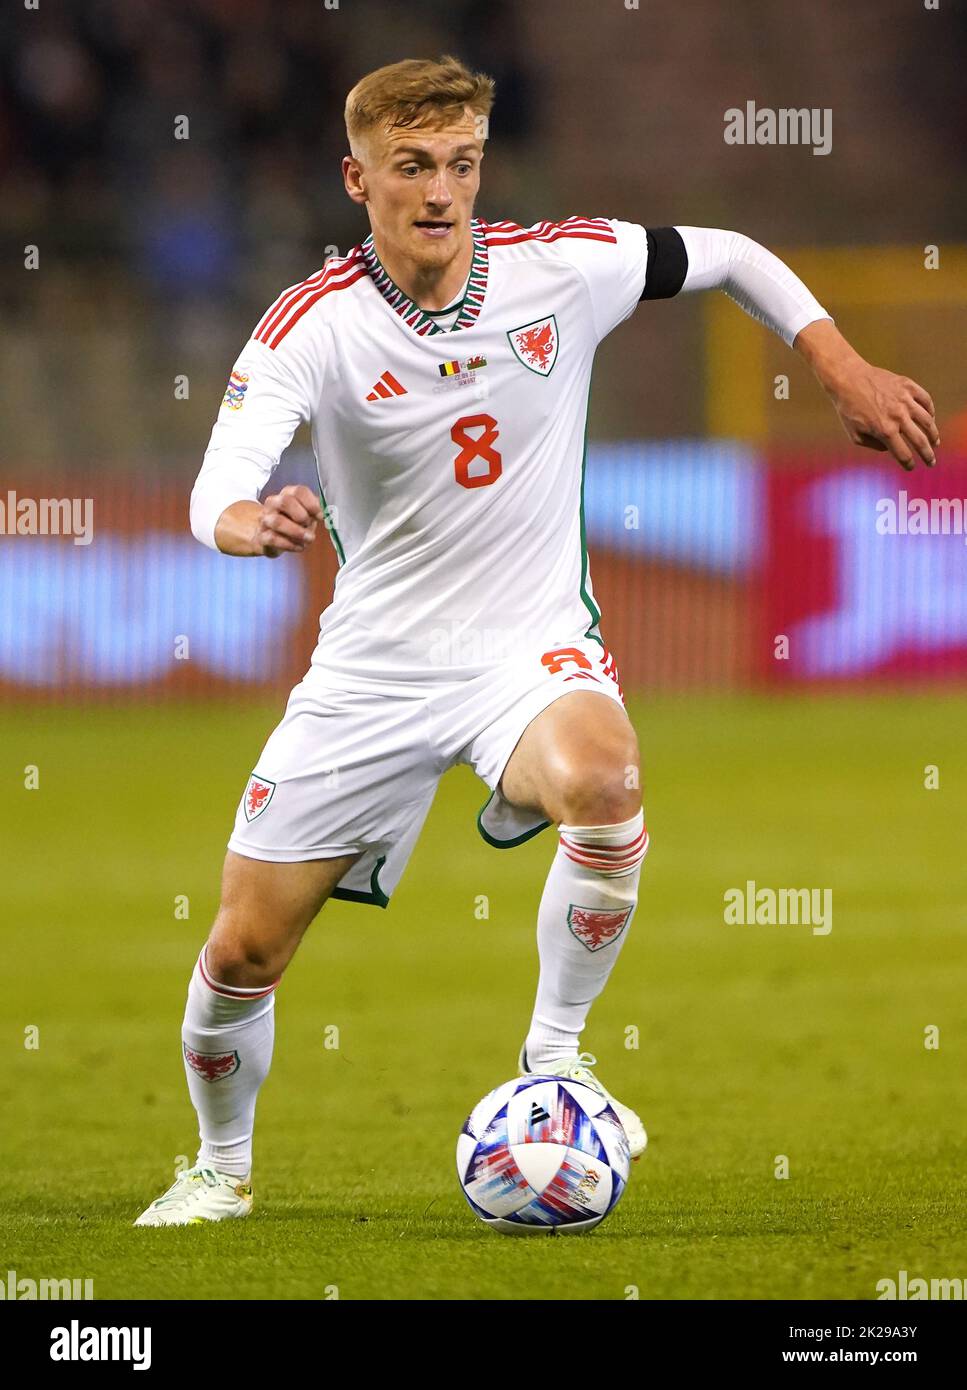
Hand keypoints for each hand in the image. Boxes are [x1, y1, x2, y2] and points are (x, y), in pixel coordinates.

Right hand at [255, 484, 324, 556]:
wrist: (268, 537)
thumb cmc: (292, 523)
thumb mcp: (306, 514)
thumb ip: (314, 511)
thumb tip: (324, 513)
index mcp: (287, 494)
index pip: (299, 491)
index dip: (312, 503)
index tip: (320, 516)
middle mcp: (273, 503)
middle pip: (285, 501)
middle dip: (301, 515)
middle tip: (309, 525)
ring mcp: (265, 519)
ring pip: (277, 521)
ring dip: (296, 531)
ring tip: (309, 539)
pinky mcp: (261, 536)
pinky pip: (273, 539)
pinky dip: (289, 544)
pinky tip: (300, 547)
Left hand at [795, 320, 938, 470]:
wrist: (848, 379)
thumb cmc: (848, 410)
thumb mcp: (855, 435)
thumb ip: (874, 446)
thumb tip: (890, 448)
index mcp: (885, 430)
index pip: (903, 454)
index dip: (908, 464)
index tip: (911, 467)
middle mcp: (898, 416)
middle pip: (920, 441)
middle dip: (928, 455)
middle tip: (931, 462)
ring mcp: (905, 400)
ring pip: (927, 421)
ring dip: (933, 434)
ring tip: (935, 442)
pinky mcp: (908, 386)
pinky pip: (925, 400)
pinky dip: (930, 411)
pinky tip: (930, 418)